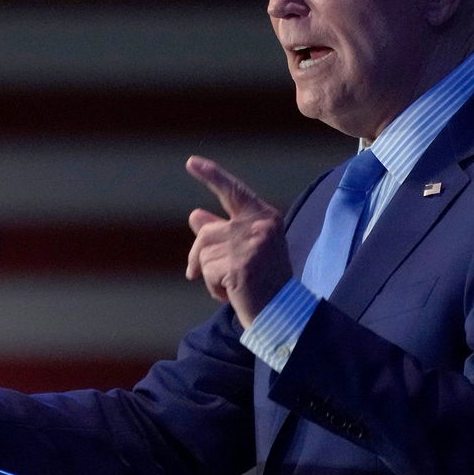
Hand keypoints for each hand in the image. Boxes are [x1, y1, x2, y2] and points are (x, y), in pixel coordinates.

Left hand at [185, 156, 291, 328]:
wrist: (283, 312)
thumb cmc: (265, 280)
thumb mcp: (246, 249)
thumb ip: (221, 230)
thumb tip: (195, 215)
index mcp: (265, 216)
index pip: (233, 191)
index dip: (211, 175)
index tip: (191, 162)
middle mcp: (260, 225)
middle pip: (206, 233)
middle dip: (199, 256)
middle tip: (204, 275)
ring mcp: (251, 245)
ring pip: (203, 255)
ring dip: (210, 275)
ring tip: (233, 285)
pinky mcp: (240, 266)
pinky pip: (207, 273)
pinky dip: (213, 288)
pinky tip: (233, 294)